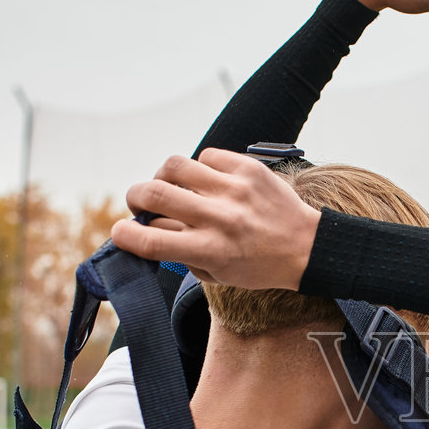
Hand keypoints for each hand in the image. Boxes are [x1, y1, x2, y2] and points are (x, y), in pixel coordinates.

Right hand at [113, 149, 321, 289]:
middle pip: (153, 194)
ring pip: (174, 166)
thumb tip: (149, 227)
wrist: (306, 247)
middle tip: (140, 203)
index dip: (124, 235)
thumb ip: (180, 253)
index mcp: (210, 250)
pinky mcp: (248, 168)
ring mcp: (233, 190)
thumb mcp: (216, 273)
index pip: (149, 239)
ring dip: (163, 177)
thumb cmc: (257, 265)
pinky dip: (199, 168)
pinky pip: (206, 156)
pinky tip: (208, 181)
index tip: (122, 232)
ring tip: (172, 187)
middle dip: (135, 197)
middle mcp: (219, 219)